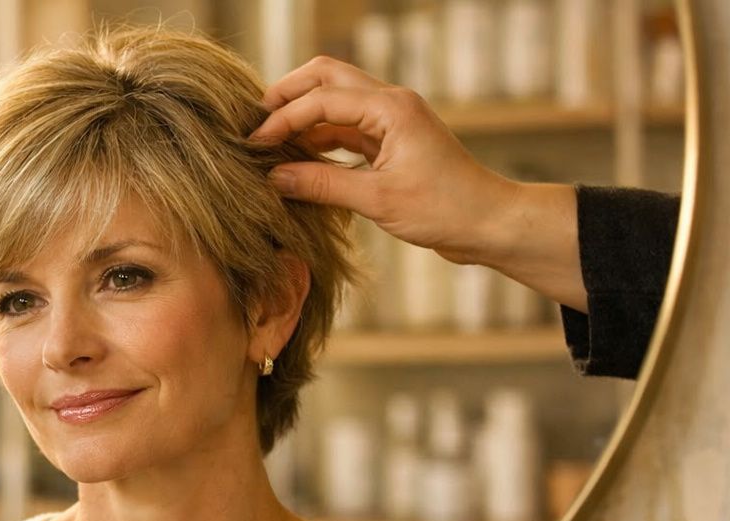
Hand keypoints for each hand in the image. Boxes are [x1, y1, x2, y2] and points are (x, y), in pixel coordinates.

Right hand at [249, 56, 517, 263]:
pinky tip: (297, 162)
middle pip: (325, 77)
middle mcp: (390, 103)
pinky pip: (343, 129)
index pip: (321, 99)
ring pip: (333, 101)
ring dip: (301, 118)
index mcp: (390, 108)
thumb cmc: (443, 209)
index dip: (282, 119)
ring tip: (270, 147)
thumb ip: (322, 186)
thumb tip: (274, 179)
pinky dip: (317, 139)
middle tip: (255, 125)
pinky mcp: (389, 141)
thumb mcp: (377, 200)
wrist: (487, 222)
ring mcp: (390, 120)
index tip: (254, 144)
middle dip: (287, 96)